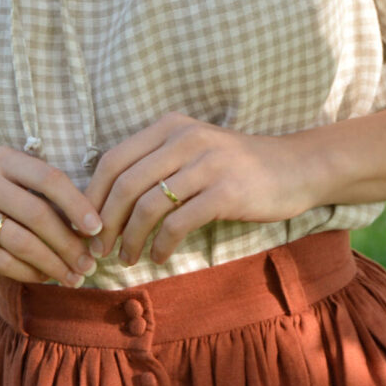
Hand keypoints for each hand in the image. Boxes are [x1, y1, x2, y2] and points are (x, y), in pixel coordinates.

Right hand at [0, 145, 103, 285]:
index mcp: (3, 158)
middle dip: (69, 244)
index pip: (49, 178)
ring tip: (72, 277)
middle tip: (88, 266)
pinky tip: (44, 278)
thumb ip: (49, 203)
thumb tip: (96, 232)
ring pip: (21, 240)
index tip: (98, 230)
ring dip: (53, 263)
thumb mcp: (16, 193)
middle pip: (37, 213)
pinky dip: (28, 272)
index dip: (78, 205)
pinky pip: (1, 259)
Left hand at [82, 112, 315, 265]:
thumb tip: (108, 201)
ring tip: (128, 259)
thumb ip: (156, 163)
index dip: (93, 197)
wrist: (297, 167)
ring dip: (131, 240)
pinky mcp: (226, 192)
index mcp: (169, 126)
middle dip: (106, 224)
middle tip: (100, 251)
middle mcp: (184, 139)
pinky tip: (159, 258)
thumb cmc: (238, 165)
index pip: (112, 160)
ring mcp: (206, 164)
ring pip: (148, 206)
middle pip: (124, 185)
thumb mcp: (194, 149)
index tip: (88, 226)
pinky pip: (178, 223)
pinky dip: (161, 245)